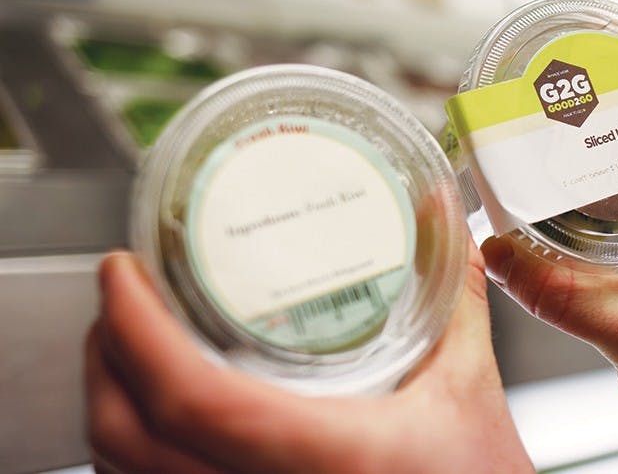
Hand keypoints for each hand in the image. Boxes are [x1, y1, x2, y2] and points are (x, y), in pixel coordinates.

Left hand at [86, 247, 532, 473]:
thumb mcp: (469, 388)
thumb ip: (455, 295)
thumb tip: (438, 213)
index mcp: (325, 456)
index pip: (192, 398)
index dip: (136, 331)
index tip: (124, 273)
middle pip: (128, 440)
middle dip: (105, 356)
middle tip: (123, 294)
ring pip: (127, 472)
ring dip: (112, 398)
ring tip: (133, 339)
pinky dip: (135, 445)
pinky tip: (163, 407)